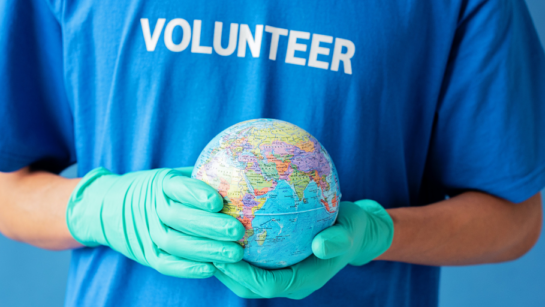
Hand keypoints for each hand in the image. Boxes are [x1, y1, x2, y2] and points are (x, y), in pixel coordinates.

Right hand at [66, 166, 244, 278]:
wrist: (109, 207)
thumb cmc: (158, 189)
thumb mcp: (172, 175)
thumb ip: (199, 178)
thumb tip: (239, 178)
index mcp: (161, 184)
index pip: (178, 188)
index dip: (196, 194)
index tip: (218, 202)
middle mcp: (152, 207)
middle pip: (179, 217)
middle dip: (210, 226)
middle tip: (237, 230)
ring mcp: (147, 232)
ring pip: (175, 243)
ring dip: (206, 250)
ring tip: (235, 254)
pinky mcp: (146, 253)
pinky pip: (165, 263)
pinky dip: (187, 268)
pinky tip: (210, 269)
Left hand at [214, 200, 393, 298]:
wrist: (354, 231)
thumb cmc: (352, 229)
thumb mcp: (350, 230)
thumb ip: (338, 239)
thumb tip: (320, 245)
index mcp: (303, 281)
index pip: (266, 285)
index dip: (243, 275)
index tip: (224, 256)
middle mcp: (288, 281)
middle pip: (248, 286)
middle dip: (225, 272)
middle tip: (205, 248)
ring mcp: (282, 273)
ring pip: (245, 276)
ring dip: (225, 262)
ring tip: (206, 240)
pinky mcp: (277, 261)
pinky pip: (252, 259)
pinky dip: (236, 248)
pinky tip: (223, 226)